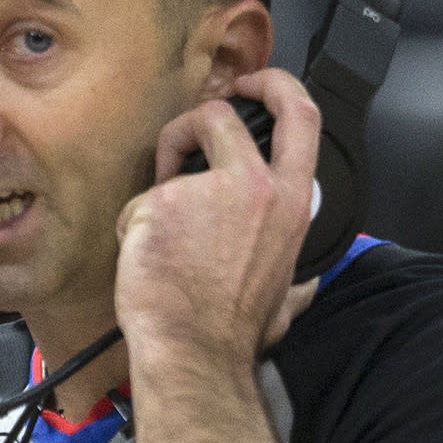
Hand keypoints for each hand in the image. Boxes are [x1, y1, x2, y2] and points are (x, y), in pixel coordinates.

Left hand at [117, 68, 323, 375]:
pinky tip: (144, 255)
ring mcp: (208, 191)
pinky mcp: (162, 202)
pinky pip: (142, 198)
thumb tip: (306, 287)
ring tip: (161, 224)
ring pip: (175, 152)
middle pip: (228, 111)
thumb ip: (297, 281)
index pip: (302, 115)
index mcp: (292, 203)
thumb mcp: (287, 299)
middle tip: (198, 118)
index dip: (277, 87)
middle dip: (211, 102)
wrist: (193, 354)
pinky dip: (135, 223)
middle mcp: (258, 187)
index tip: (254, 88)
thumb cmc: (234, 332)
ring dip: (163, 174)